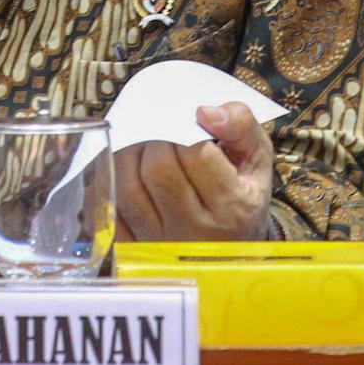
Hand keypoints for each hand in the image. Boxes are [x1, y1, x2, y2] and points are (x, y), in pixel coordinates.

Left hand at [114, 102, 274, 241]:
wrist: (232, 250)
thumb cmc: (240, 195)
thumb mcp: (256, 158)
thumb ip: (241, 125)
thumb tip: (204, 112)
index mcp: (232, 206)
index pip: (195, 154)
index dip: (182, 129)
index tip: (183, 126)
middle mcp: (196, 231)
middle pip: (157, 170)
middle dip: (153, 142)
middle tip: (160, 137)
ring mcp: (162, 245)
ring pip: (127, 190)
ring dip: (126, 158)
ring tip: (141, 151)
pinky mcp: (135, 252)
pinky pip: (109, 213)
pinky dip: (107, 186)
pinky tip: (123, 174)